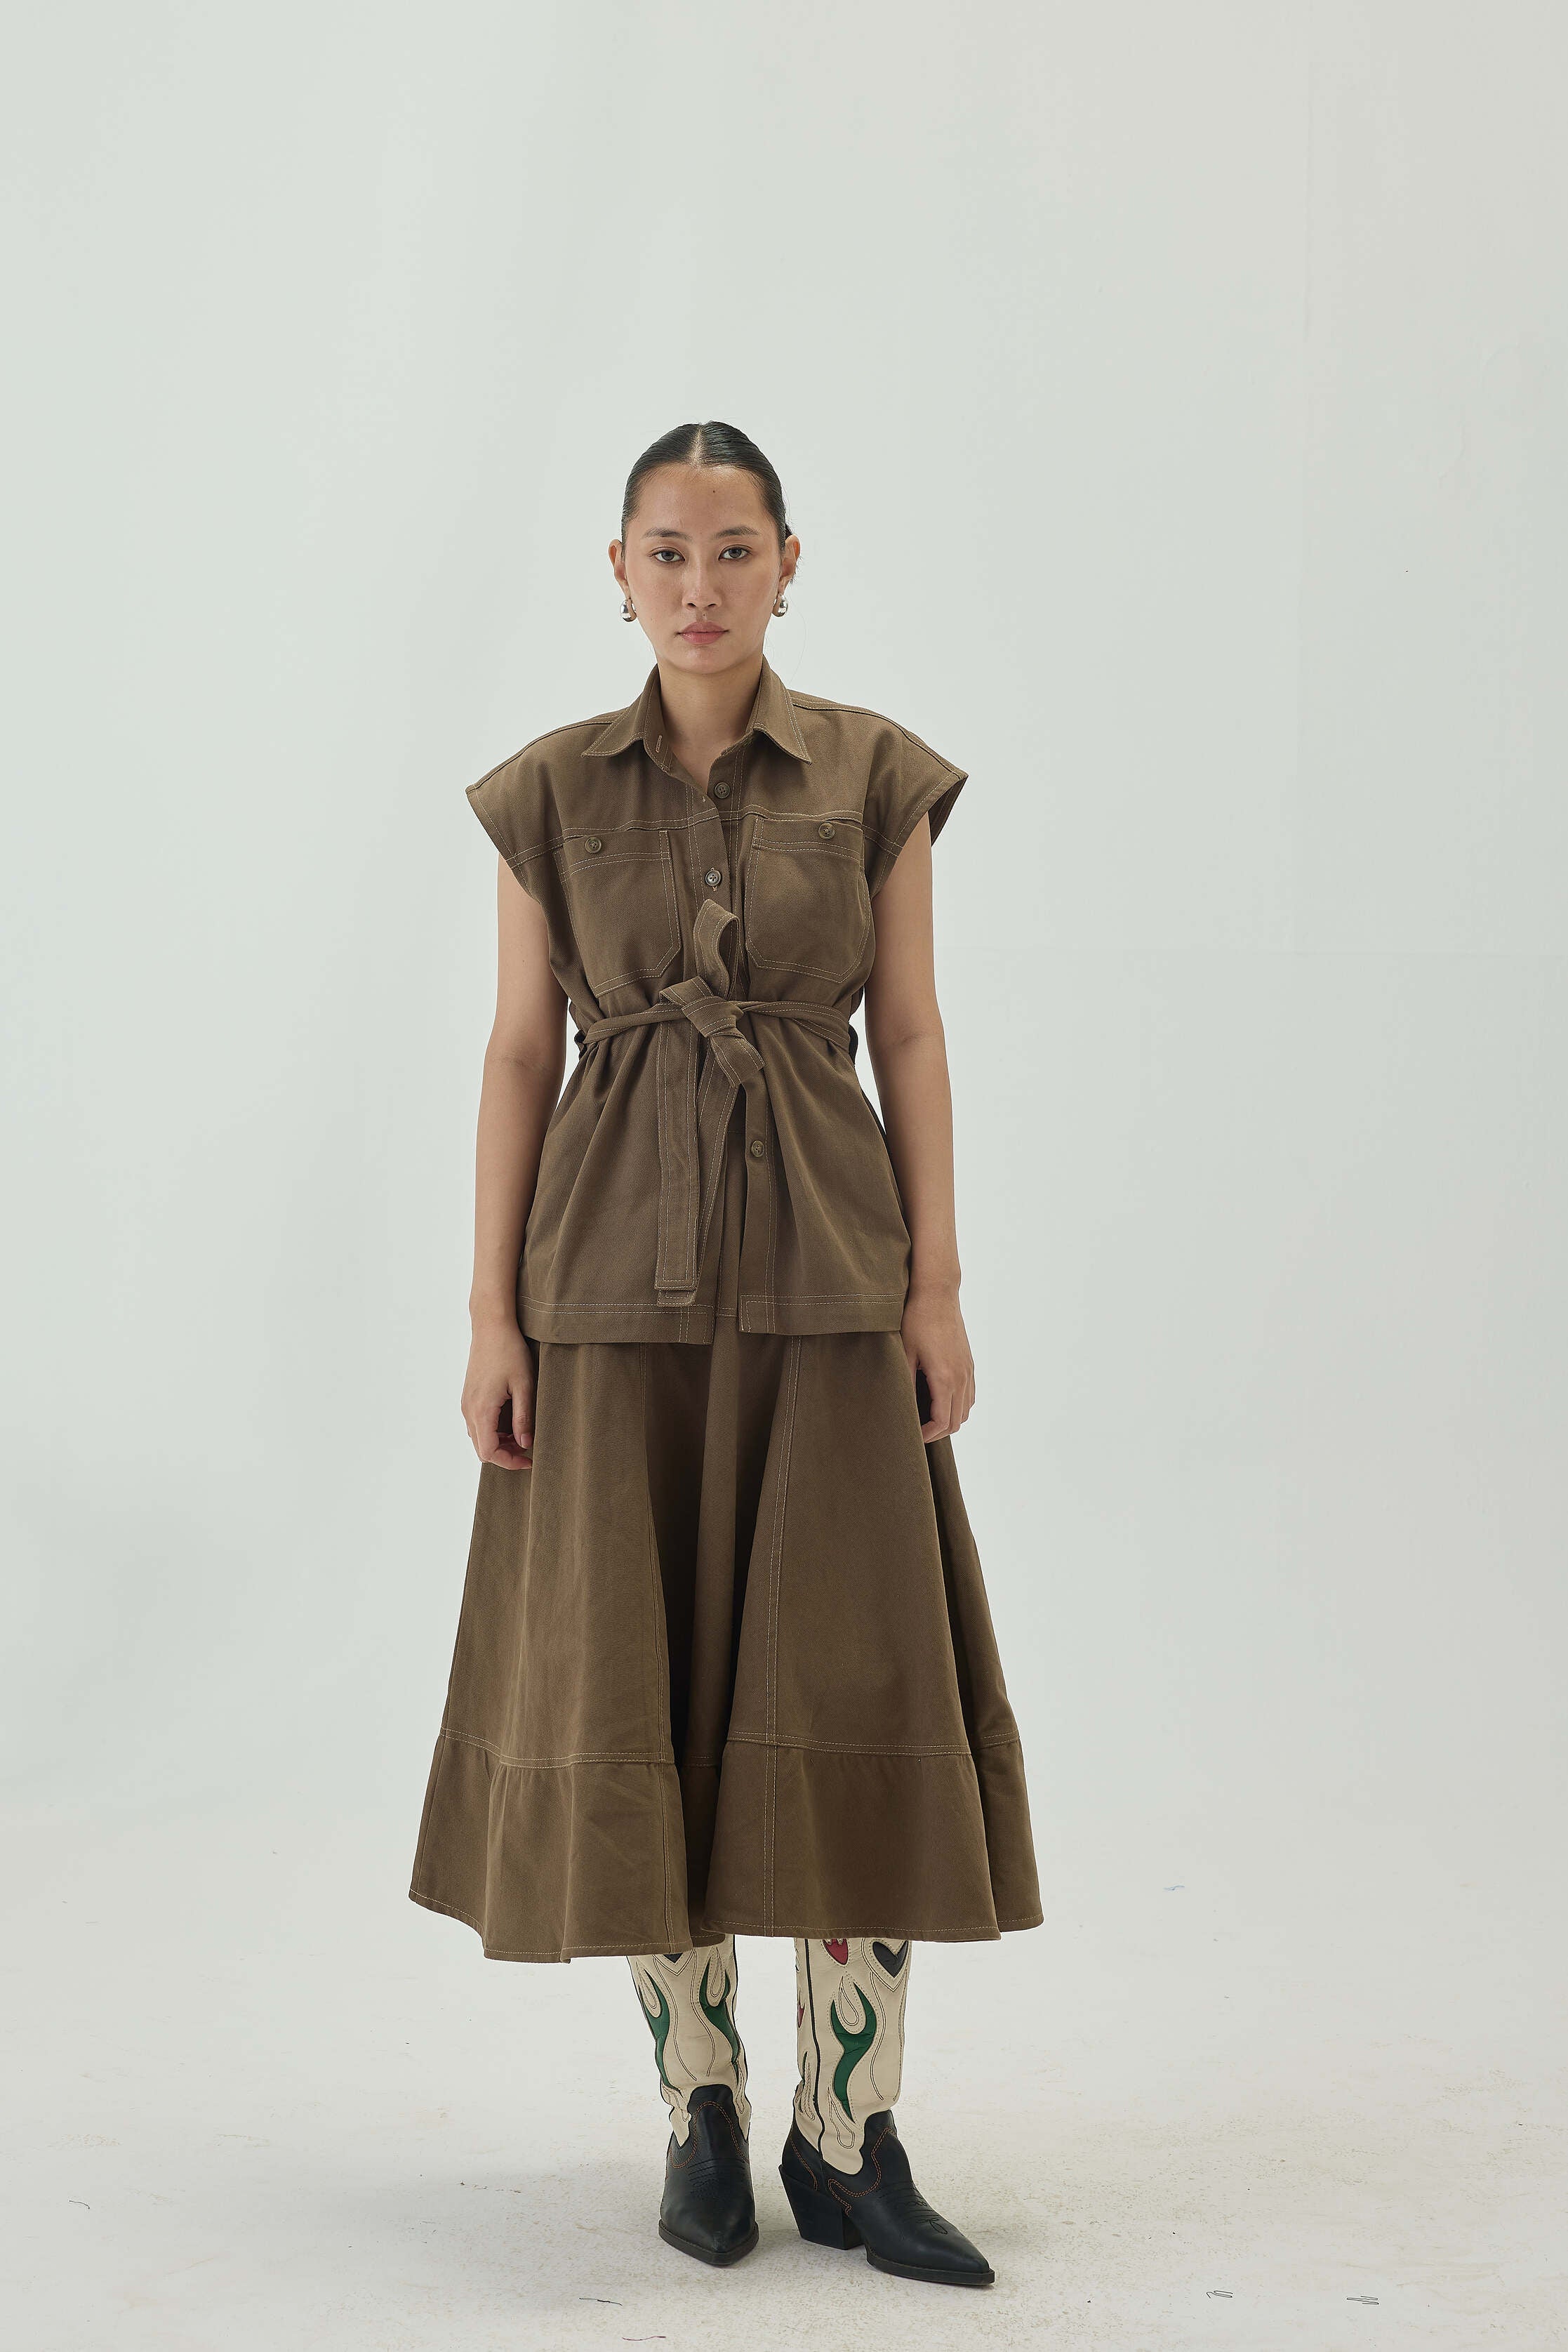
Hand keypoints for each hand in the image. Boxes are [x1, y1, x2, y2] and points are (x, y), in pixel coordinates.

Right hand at [462, 1317, 535, 1467]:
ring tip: (522, 1433)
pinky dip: (493, 1430)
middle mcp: (469, 1410)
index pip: (489, 1453)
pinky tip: (511, 1421)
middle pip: (481, 1449)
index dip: (509, 1462)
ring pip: (479, 1437)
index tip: (529, 1459)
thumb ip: (523, 1417)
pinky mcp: (469, 1396)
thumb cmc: (509, 1351)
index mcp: (481, 1410)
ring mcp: (467, 1403)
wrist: (491, 1326)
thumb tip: (525, 1444)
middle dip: (505, 1455)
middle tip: (528, 1450)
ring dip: (499, 1442)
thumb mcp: (524, 1385)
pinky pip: (477, 1424)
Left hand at [900, 1285, 974, 1442]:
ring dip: (949, 1419)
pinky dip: (958, 1405)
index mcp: (945, 1378)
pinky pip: (970, 1395)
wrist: (937, 1293)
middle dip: (937, 1431)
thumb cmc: (917, 1320)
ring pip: (966, 1410)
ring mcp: (968, 1369)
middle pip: (956, 1421)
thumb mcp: (904, 1353)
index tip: (912, 1436)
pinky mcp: (969, 1362)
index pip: (942, 1421)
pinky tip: (940, 1400)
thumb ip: (905, 1383)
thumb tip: (901, 1408)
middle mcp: (962, 1377)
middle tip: (917, 1430)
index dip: (927, 1435)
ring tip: (927, 1418)